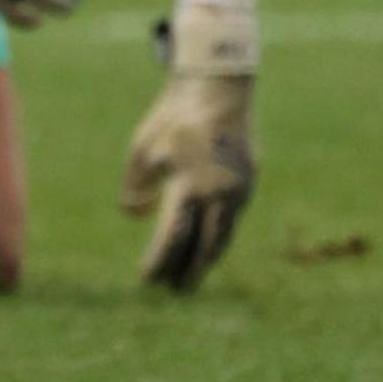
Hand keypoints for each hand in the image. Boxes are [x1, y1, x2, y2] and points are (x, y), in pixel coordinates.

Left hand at [124, 0, 256, 288]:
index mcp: (191, 187)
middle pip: (205, 246)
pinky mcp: (249, 181)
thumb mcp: (144, 148)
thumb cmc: (173, 118)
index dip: (161, 262)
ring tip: (192, 276)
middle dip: (189, 271)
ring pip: (224, 235)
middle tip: (176, 292)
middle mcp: (220, 195)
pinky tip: (210, 244)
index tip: (148, 280)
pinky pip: (233, 218)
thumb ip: (137, 185)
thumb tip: (133, 215)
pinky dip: (219, 236)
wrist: (218, 89)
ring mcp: (240, 190)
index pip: (173, 237)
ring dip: (208, 257)